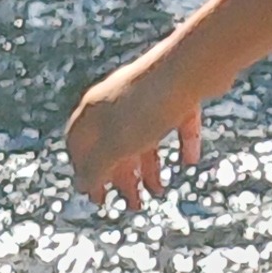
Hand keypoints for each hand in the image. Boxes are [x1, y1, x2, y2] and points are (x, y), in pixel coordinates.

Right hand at [68, 51, 204, 210]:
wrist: (193, 67)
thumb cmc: (147, 107)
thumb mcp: (115, 146)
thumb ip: (97, 167)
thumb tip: (81, 185)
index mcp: (95, 110)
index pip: (79, 144)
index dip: (86, 173)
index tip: (99, 198)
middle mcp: (118, 100)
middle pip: (114, 144)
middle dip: (123, 177)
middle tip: (134, 205)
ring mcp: (149, 96)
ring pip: (144, 137)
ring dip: (150, 167)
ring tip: (160, 191)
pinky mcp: (178, 94)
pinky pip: (176, 123)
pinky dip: (182, 144)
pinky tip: (190, 161)